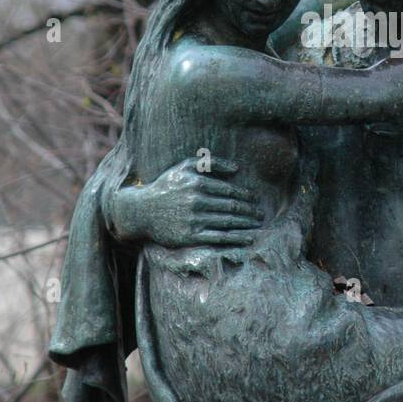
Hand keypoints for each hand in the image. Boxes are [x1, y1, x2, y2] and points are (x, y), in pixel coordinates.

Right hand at [103, 156, 263, 249]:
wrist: (141, 211)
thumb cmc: (166, 186)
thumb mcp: (184, 167)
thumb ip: (210, 163)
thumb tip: (236, 168)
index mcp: (197, 183)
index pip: (229, 190)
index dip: (245, 196)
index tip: (255, 200)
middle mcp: (196, 200)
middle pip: (231, 206)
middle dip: (250, 210)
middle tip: (261, 213)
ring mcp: (194, 219)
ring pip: (228, 221)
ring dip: (246, 223)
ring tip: (257, 224)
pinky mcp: (190, 236)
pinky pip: (219, 237)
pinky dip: (237, 238)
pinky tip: (248, 238)